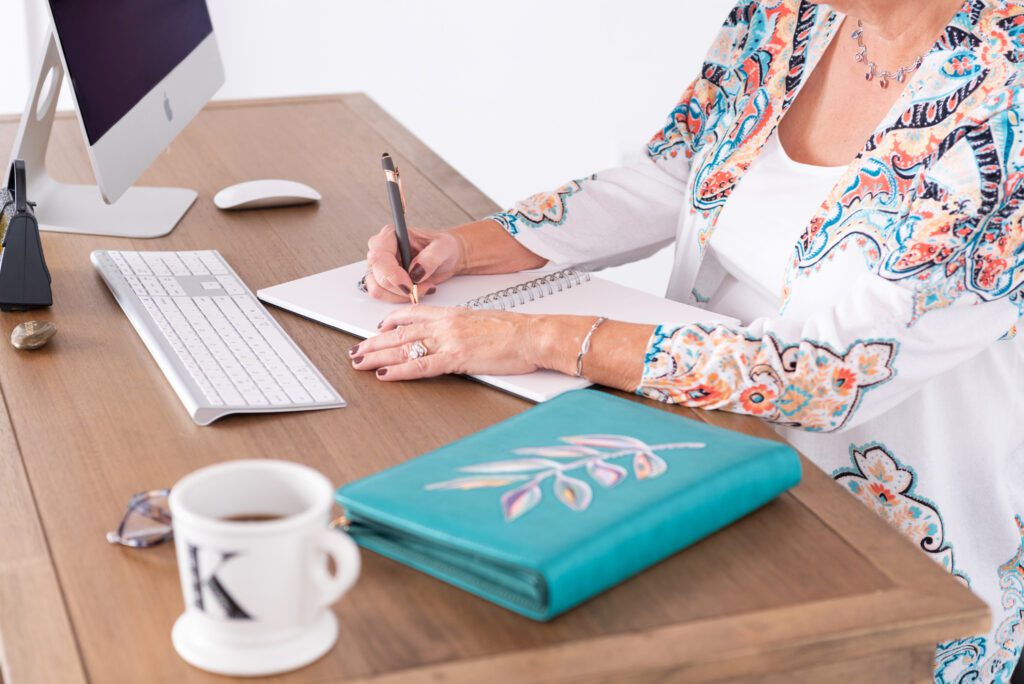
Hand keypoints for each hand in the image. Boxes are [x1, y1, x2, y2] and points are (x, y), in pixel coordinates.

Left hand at [348, 305, 541, 379]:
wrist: (533, 336)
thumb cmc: (515, 332)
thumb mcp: (482, 322)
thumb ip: (462, 328)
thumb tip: (454, 338)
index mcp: (452, 314)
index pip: (412, 314)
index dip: (390, 321)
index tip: (377, 328)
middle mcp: (446, 324)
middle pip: (400, 332)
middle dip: (374, 342)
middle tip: (355, 350)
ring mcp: (449, 340)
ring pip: (404, 348)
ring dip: (378, 356)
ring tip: (359, 362)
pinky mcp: (457, 358)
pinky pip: (421, 366)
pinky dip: (400, 371)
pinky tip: (385, 375)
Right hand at [365, 225, 462, 301]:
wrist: (446, 258)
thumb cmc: (443, 248)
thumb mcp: (443, 248)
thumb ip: (431, 258)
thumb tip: (415, 272)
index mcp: (391, 235)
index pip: (379, 256)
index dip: (392, 274)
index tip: (410, 285)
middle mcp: (381, 250)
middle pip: (378, 276)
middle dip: (402, 288)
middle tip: (425, 287)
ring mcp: (379, 266)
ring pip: (378, 289)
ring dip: (401, 295)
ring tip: (423, 287)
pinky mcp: (382, 280)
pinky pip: (382, 296)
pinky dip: (399, 298)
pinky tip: (415, 291)